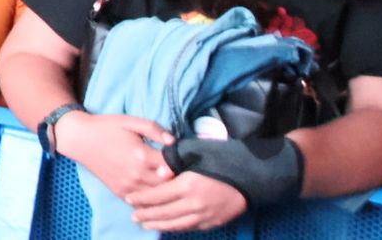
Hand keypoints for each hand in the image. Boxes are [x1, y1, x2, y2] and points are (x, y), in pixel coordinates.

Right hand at [56, 112, 174, 198]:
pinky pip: (142, 203)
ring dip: (166, 191)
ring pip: (157, 197)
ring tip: (170, 183)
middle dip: (176, 179)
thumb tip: (174, 142)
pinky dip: (151, 200)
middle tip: (179, 172)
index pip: (173, 166)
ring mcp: (128, 186)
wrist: (79, 139)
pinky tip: (154, 192)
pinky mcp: (120, 192)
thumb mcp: (131, 121)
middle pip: (168, 185)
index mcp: (142, 155)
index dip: (181, 162)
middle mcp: (137, 175)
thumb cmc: (106, 127)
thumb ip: (155, 129)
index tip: (182, 158)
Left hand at [127, 170, 248, 232]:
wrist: (252, 176)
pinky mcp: (214, 222)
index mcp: (187, 185)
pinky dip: (176, 228)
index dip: (142, 198)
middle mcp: (194, 204)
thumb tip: (159, 172)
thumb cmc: (222, 160)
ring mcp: (205, 215)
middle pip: (164, 213)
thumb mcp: (196, 154)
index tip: (129, 199)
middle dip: (146, 215)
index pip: (158, 195)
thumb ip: (175, 162)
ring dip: (159, 225)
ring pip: (176, 224)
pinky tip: (168, 226)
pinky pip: (190, 227)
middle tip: (133, 216)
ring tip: (145, 225)